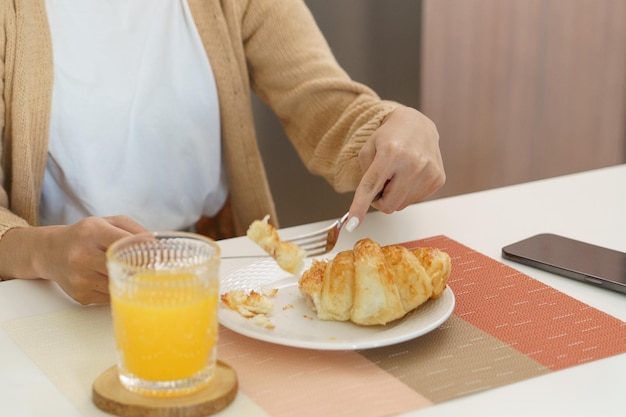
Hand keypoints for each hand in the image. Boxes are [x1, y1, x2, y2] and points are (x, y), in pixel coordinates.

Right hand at [0, 216, 147, 304]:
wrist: (50, 252)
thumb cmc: (84, 236)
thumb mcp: (107, 222)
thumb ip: (134, 229)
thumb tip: (157, 244)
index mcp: (91, 232)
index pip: (123, 241)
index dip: (144, 249)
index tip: (159, 253)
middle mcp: (82, 254)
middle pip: (123, 266)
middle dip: (141, 268)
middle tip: (155, 269)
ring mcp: (80, 277)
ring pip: (119, 284)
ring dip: (131, 281)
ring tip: (139, 275)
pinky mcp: (81, 295)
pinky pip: (110, 296)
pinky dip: (119, 290)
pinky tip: (119, 282)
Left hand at [346, 106, 444, 230]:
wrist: (417, 125)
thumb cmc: (389, 137)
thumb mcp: (368, 149)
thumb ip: (365, 176)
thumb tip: (372, 201)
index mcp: (391, 153)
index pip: (372, 186)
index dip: (360, 206)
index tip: (353, 223)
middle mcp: (413, 163)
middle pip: (389, 205)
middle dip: (380, 199)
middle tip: (381, 182)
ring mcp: (429, 172)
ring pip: (402, 205)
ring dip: (395, 195)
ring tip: (398, 174)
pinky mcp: (438, 179)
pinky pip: (415, 200)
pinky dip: (407, 192)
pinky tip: (410, 175)